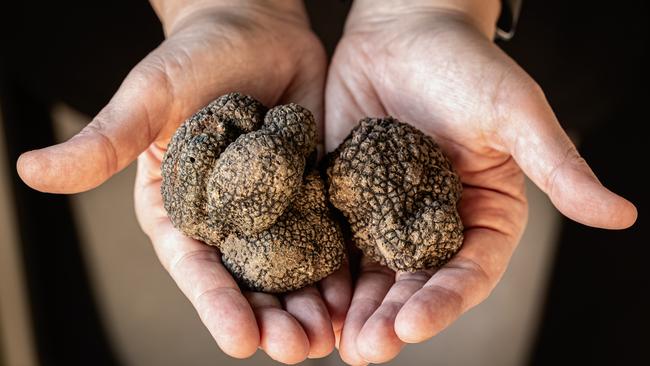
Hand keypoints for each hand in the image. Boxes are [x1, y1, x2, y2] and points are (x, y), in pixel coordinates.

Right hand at [17, 0, 350, 362]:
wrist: (255, 30)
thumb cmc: (193, 58)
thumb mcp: (148, 99)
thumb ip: (105, 142)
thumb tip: (32, 170)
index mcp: (179, 209)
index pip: (194, 266)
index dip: (215, 304)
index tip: (240, 340)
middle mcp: (227, 220)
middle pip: (247, 280)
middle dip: (271, 318)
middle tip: (297, 348)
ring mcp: (274, 209)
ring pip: (290, 269)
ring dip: (310, 305)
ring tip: (330, 336)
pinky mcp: (311, 192)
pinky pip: (326, 235)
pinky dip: (339, 267)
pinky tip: (355, 294)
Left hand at [325, 0, 636, 363]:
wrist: (402, 32)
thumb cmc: (466, 65)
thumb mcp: (515, 113)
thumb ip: (558, 167)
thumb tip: (621, 215)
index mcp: (483, 214)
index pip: (469, 270)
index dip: (445, 300)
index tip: (414, 323)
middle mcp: (434, 224)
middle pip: (416, 282)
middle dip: (392, 318)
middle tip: (366, 351)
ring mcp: (386, 215)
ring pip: (372, 273)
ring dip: (355, 309)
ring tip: (334, 340)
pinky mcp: (347, 199)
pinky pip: (334, 241)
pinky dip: (323, 272)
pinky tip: (307, 297)